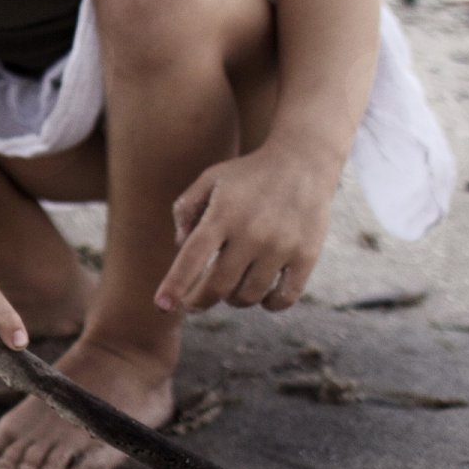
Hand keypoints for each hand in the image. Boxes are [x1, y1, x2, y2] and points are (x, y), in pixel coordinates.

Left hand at [154, 147, 340, 313]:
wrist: (302, 162)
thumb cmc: (248, 174)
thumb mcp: (210, 179)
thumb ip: (186, 209)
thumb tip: (181, 247)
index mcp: (222, 214)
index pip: (192, 258)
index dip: (175, 285)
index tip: (162, 306)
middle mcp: (251, 233)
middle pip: (218, 286)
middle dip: (199, 301)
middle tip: (193, 304)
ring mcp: (281, 247)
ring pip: (249, 296)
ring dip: (233, 300)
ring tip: (229, 290)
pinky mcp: (306, 256)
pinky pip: (284, 298)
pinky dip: (269, 305)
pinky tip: (261, 297)